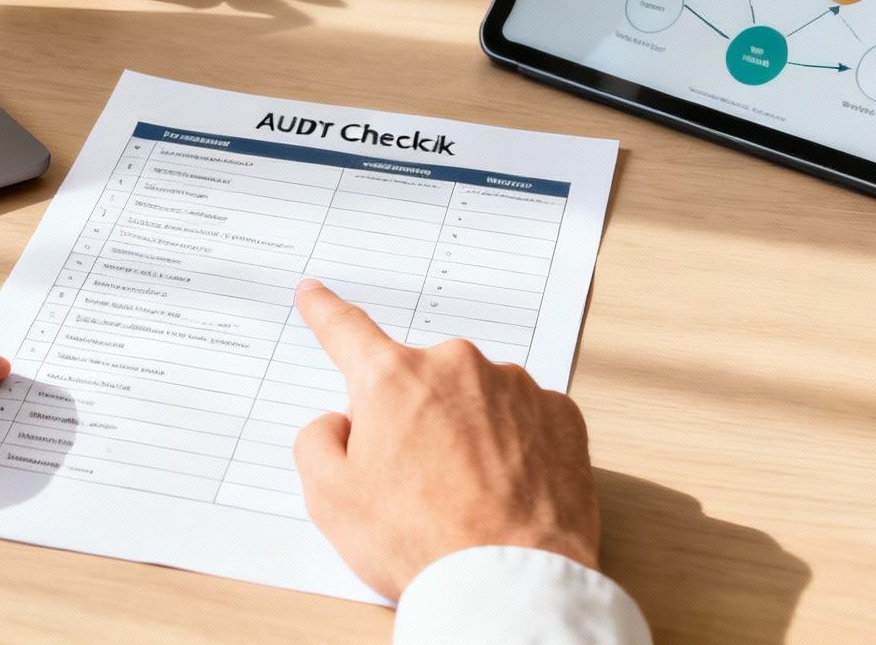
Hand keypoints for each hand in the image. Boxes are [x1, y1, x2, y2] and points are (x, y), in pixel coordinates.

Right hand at [291, 279, 600, 599]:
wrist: (511, 583)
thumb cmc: (421, 542)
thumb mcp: (331, 498)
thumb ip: (319, 441)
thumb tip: (341, 423)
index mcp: (392, 378)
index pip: (346, 331)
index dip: (325, 312)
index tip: (315, 294)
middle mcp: (456, 367)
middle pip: (417, 381)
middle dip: (410, 418)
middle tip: (412, 482)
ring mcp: (515, 388)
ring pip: (474, 400)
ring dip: (464, 432)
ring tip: (465, 497)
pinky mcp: (560, 416)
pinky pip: (522, 420)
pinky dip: (512, 447)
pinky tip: (504, 490)